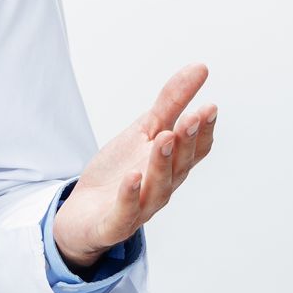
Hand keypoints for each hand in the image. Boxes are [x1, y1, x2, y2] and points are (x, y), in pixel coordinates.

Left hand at [52, 62, 216, 270]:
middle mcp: (162, 187)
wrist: (83, 214)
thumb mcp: (144, 130)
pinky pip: (125, 212)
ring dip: (162, 163)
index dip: (203, 131)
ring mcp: (140, 208)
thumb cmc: (120, 171)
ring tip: (164, 138)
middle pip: (180, 166)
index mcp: (171, 166)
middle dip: (187, 141)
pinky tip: (132, 177)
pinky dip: (130, 196)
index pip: (195, 150)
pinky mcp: (114, 224)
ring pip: (157, 188)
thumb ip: (171, 103)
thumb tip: (200, 68)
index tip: (209, 108)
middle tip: (192, 117)